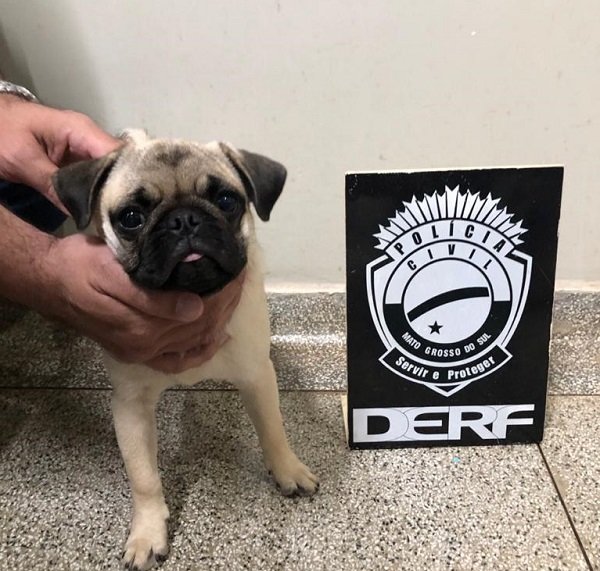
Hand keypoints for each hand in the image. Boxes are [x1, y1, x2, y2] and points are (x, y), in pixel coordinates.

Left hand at [0, 95, 119, 209]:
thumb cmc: (1, 130)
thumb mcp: (23, 159)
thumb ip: (52, 184)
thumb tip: (79, 213)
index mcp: (81, 130)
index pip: (118, 154)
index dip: (129, 179)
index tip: (128, 206)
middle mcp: (91, 139)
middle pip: (121, 166)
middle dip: (125, 191)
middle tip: (127, 218)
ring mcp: (86, 150)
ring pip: (112, 174)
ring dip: (115, 194)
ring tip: (120, 219)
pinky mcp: (80, 161)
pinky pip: (99, 177)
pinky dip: (103, 194)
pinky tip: (106, 211)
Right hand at [40, 234, 243, 372]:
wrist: (51, 282)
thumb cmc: (80, 268)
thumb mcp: (112, 273)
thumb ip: (151, 297)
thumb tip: (194, 308)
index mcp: (140, 325)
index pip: (197, 312)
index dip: (222, 292)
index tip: (238, 271)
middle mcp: (144, 344)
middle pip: (198, 328)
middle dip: (224, 304)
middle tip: (241, 280)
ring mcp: (141, 352)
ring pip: (193, 343)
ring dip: (218, 322)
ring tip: (234, 299)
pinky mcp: (136, 352)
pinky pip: (175, 361)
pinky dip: (198, 352)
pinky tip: (216, 339)